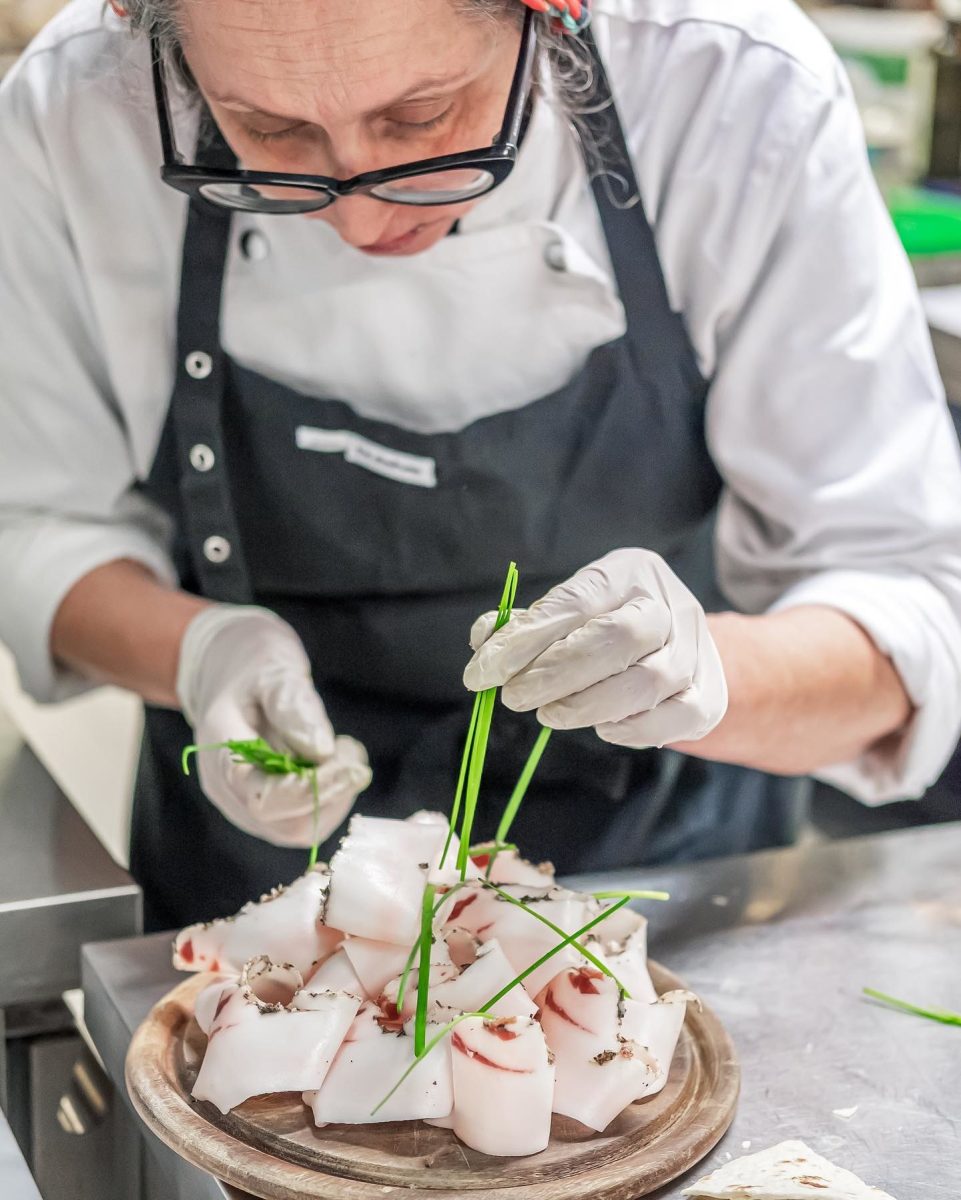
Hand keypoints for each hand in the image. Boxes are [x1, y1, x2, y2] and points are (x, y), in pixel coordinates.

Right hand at [177, 606, 370, 846]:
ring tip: (347, 752)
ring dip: (335, 798)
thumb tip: (321, 752)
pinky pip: (300, 821)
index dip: (312, 789)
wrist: (229, 671)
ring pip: (294, 829)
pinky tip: (338, 763)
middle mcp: (226, 787)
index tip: (349, 762)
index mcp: (219, 750)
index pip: (263, 797)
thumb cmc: (252, 665)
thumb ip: (293, 707)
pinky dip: (330, 798)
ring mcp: (242, 802)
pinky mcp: (264, 806)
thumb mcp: (273, 669)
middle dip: (330, 794)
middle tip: (353, 753)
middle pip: (281, 823)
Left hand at [463, 549, 727, 748]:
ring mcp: (698, 649)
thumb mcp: (568, 607)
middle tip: (515, 697)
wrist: (676, 641)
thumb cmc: (607, 622)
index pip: (576, 602)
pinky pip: (678, 717)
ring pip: (649, 682)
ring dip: (587, 705)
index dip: (525, 639)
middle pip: (620, 638)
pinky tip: (601, 726)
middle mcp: (672, 603)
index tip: (483, 672)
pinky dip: (634, 729)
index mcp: (630, 571)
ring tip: (549, 714)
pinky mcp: (711, 693)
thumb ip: (525, 624)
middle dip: (556, 674)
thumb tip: (486, 643)